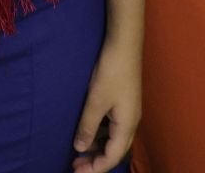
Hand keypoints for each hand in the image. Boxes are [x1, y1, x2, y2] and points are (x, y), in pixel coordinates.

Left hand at [72, 36, 139, 172]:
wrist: (124, 44)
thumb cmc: (111, 73)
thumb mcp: (96, 102)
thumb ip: (87, 127)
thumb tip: (80, 148)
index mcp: (127, 125)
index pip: (112, 157)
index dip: (95, 169)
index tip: (76, 172)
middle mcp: (130, 122)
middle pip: (115, 151)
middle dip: (96, 161)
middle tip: (74, 165)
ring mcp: (127, 111)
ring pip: (113, 138)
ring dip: (97, 147)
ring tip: (77, 150)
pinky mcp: (123, 101)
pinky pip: (111, 126)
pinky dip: (99, 134)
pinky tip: (86, 131)